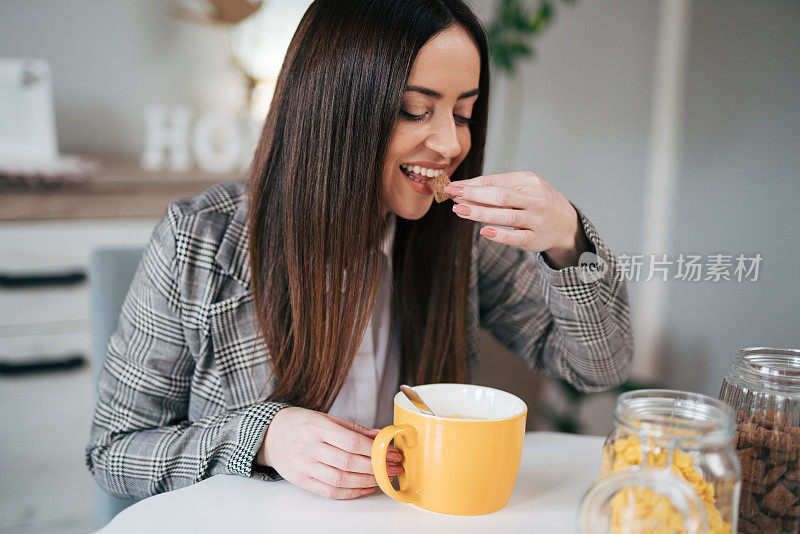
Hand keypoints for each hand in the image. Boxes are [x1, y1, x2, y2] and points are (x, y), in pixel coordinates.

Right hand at [256, 407, 403, 499]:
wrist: (268, 434)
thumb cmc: (299, 423)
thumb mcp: (324, 417)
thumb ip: (352, 428)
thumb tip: (379, 436)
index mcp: (316, 427)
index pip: (351, 442)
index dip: (375, 450)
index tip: (392, 452)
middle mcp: (308, 447)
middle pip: (348, 462)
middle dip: (376, 466)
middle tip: (394, 467)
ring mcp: (303, 466)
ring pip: (340, 479)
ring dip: (367, 481)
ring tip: (383, 478)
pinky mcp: (301, 481)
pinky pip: (329, 491)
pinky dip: (350, 492)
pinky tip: (365, 487)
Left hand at [443, 171, 590, 268]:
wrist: (566, 223)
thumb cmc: (536, 202)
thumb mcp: (523, 189)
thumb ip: (497, 188)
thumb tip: (464, 190)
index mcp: (529, 181)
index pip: (495, 181)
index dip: (472, 184)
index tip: (453, 186)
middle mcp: (535, 198)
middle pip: (500, 195)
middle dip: (474, 195)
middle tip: (452, 195)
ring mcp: (537, 219)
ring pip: (506, 215)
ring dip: (480, 213)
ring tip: (459, 210)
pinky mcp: (535, 238)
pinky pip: (515, 236)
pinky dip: (499, 234)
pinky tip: (483, 232)